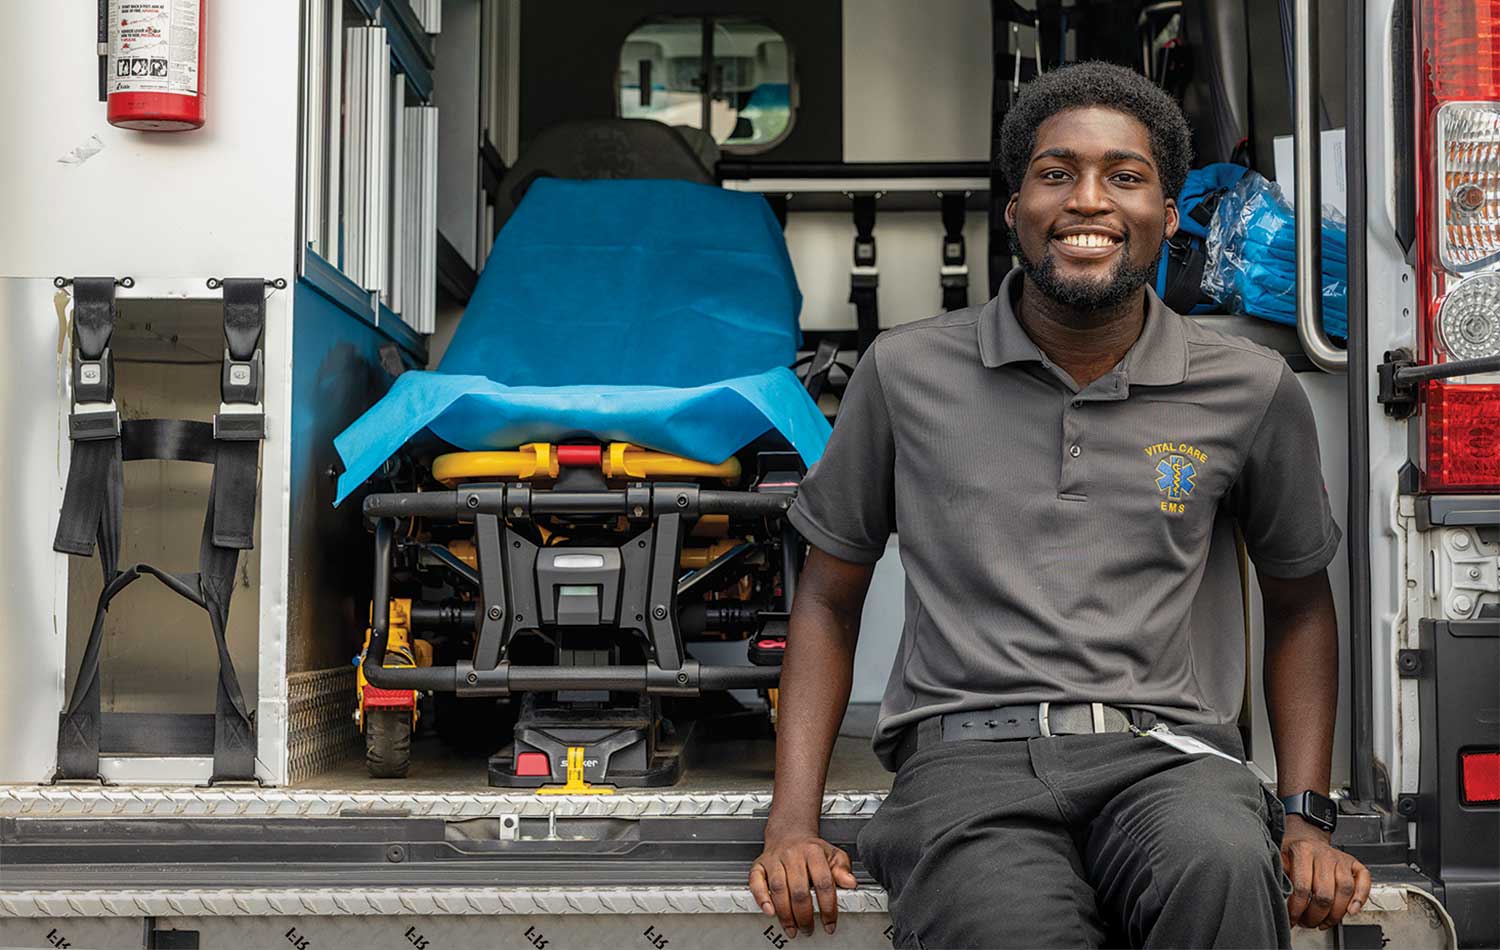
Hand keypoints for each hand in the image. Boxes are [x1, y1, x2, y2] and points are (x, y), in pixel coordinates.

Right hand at [749, 831, 858, 937]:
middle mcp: (793, 854)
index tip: (829, 923)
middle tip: (808, 929)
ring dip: (785, 914)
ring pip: (779, 890)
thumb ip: (842, 869)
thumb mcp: (832, 854)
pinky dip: (761, 898)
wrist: (789, 832)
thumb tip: (850, 883)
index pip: (823, 882)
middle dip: (804, 916)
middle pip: (799, 890)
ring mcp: (775, 859)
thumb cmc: (811, 849)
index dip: (828, 907)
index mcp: (813, 851)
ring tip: (792, 928)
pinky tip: (770, 911)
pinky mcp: (759, 864)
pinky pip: (756, 882)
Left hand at [1281, 815, 1371, 929]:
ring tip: (1323, 922)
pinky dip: (1361, 898)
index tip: (1292, 919)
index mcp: (1303, 851)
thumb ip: (1280, 877)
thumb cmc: (1292, 851)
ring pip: (1345, 890)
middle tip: (1307, 923)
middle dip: (1315, 915)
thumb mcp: (1278, 859)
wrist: (1304, 835)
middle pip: (1324, 894)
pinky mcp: (1354, 864)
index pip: (1302, 887)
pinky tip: (1351, 911)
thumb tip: (1279, 899)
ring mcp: (1341, 859)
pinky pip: (1364, 881)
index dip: (1297, 909)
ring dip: (1335, 914)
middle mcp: (1324, 854)